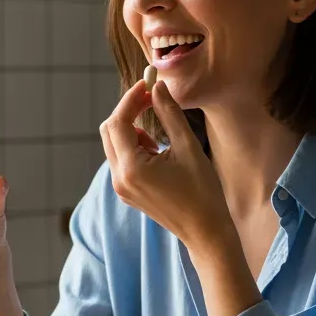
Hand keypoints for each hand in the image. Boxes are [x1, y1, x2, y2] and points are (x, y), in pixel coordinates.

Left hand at [99, 79, 233, 249]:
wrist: (205, 230)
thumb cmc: (202, 190)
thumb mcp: (187, 147)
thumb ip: (169, 114)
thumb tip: (157, 87)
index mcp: (132, 168)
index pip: (118, 122)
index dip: (131, 99)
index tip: (147, 84)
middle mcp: (119, 178)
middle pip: (109, 131)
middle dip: (128, 111)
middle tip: (151, 100)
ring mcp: (121, 187)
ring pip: (114, 144)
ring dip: (132, 130)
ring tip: (160, 139)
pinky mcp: (126, 192)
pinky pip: (121, 159)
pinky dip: (134, 146)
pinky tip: (157, 153)